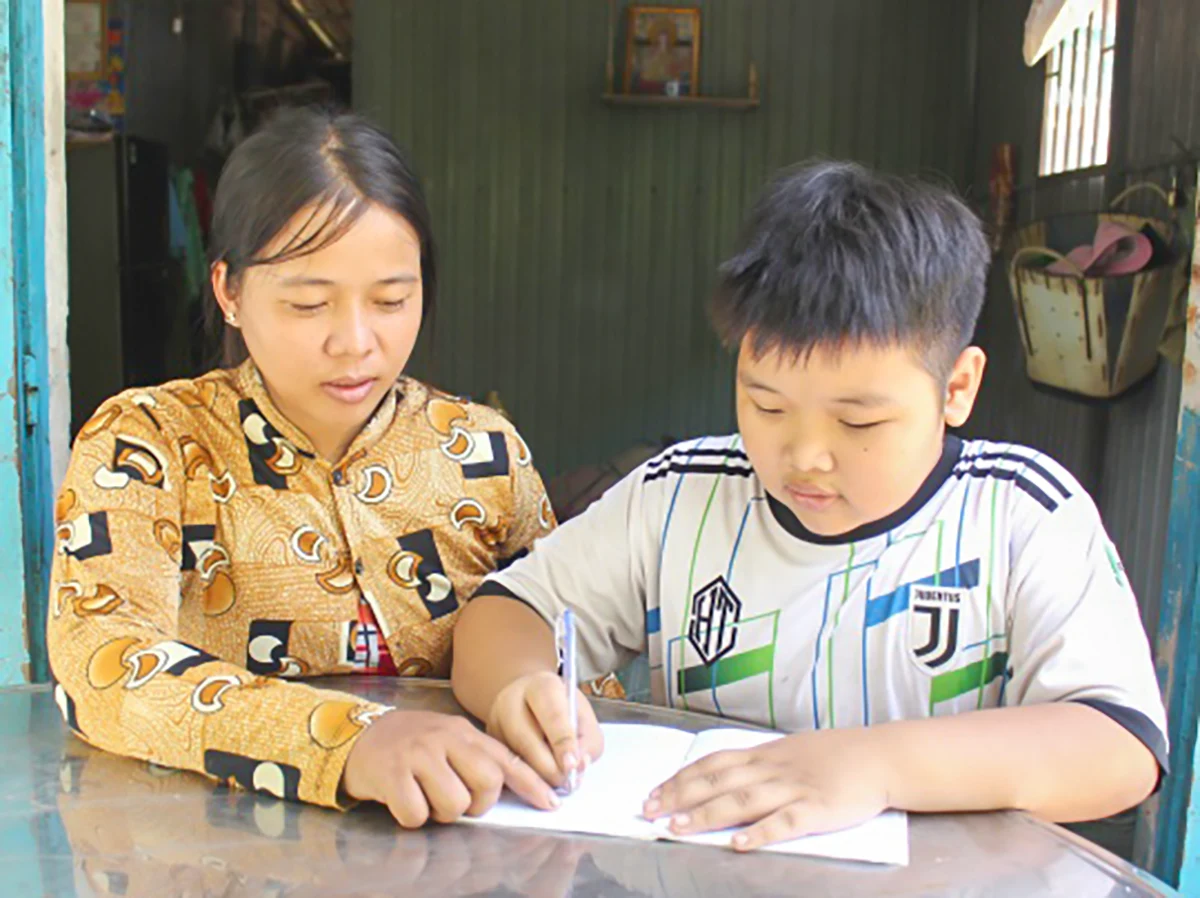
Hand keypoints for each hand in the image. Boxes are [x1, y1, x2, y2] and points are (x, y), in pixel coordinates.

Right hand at [341, 710, 558, 825]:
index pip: (507, 759)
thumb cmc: (410, 746)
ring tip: (426, 796)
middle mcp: (444, 739)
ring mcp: (418, 754)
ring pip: (454, 803)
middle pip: (487, 782)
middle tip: (458, 800)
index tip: (551, 804)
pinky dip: (411, 817)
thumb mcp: (448, 742)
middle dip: (478, 803)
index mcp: (463, 733)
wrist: (358, 737)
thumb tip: (513, 787)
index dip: (531, 784)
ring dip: (441, 812)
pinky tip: (402, 799)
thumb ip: (477, 760)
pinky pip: (417, 814)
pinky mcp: (392, 773)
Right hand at [487, 671, 603, 788]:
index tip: (572, 765)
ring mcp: (493, 720)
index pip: (552, 715)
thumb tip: (577, 767)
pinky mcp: (486, 741)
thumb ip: (588, 741)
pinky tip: (537, 781)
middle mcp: (511, 699)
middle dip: (549, 768)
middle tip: (566, 782)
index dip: (563, 743)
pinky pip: (503, 768)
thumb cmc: (563, 711)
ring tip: (555, 781)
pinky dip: (522, 781)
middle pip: (527, 740)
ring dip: (537, 778)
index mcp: (542, 686)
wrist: (530, 702)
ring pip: (513, 758)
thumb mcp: (584, 718)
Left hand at [642, 728, 891, 850]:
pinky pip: (785, 822)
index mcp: (764, 754)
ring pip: (743, 801)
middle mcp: (772, 769)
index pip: (711, 764)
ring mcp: (794, 788)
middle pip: (718, 782)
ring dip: (707, 815)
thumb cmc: (835, 755)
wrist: (880, 756)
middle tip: (650, 813)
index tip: (653, 794)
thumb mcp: (789, 750)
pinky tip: (739, 843)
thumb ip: (757, 764)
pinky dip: (760, 833)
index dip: (680, 779)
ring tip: (679, 829)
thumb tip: (720, 774)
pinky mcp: (818, 810)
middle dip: (680, 798)